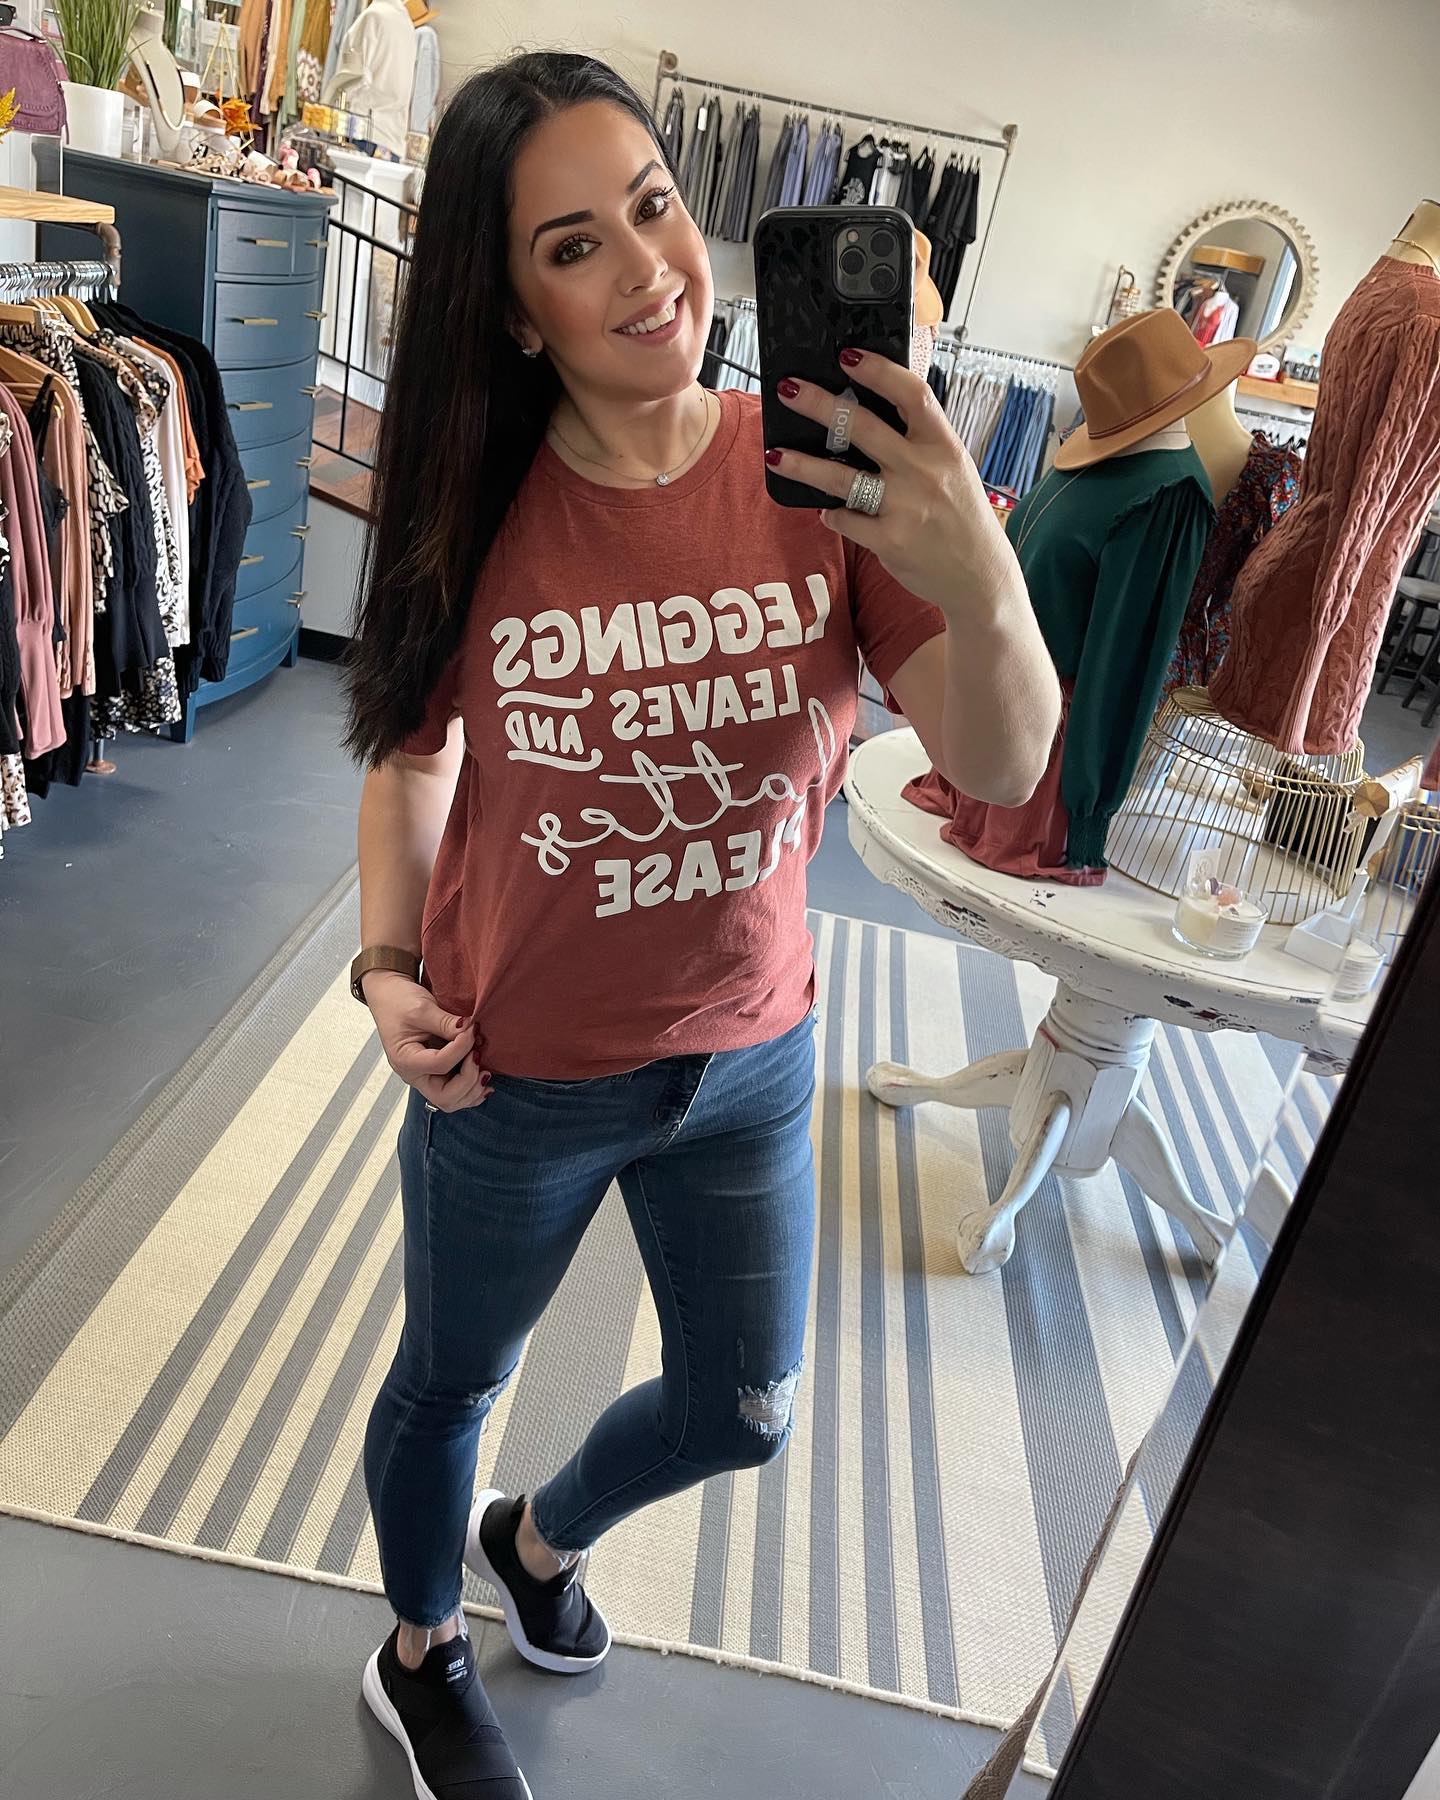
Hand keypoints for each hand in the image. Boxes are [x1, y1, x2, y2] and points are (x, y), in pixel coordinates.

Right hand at [362, 971, 490, 1109]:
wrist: (391, 996)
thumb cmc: (400, 1001)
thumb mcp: (422, 1008)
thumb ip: (446, 1023)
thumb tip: (470, 1032)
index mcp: (405, 1060)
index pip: (440, 1065)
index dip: (462, 1049)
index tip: (473, 1028)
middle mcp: (415, 1075)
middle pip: (445, 1097)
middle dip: (468, 1081)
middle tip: (479, 1056)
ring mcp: (426, 1076)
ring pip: (452, 1100)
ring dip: (473, 1089)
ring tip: (485, 1071)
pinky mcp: (436, 1073)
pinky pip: (455, 1092)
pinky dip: (472, 1089)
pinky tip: (484, 1078)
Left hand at [769, 349, 1009, 617]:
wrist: (979, 576)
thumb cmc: (961, 516)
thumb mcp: (953, 468)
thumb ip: (918, 443)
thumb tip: (868, 413)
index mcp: (944, 446)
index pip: (912, 394)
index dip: (878, 371)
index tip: (847, 356)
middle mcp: (924, 471)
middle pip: (864, 427)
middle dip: (820, 404)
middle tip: (788, 389)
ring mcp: (905, 507)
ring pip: (841, 478)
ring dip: (802, 464)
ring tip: (774, 455)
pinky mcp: (888, 540)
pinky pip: (844, 519)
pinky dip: (832, 514)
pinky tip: (827, 511)